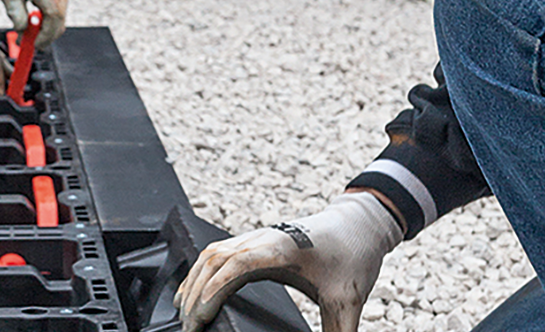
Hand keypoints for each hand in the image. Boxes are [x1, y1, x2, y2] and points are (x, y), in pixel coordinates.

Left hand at [0, 0, 68, 48]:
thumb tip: (22, 29)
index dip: (45, 33)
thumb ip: (14, 10)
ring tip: (27, 26)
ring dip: (47, 28)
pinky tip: (34, 18)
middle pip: (60, 20)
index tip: (32, 43)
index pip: (52, 15)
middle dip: (46, 35)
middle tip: (29, 41)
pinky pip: (60, 13)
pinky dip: (49, 21)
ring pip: (61, 18)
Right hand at [174, 192, 401, 331]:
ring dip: (194, 281)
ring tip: (184, 313)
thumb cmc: (353, 255)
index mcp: (281, 248)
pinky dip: (202, 272)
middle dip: (195, 294)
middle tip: (189, 327)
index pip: (236, 265)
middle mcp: (263, 239)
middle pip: (214, 260)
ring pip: (212, 254)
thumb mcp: (347, 300)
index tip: (201, 316)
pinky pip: (219, 252)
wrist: (360, 224)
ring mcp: (257, 237)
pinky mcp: (256, 241)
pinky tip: (197, 289)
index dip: (214, 289)